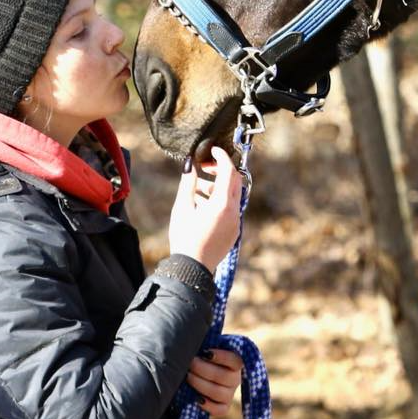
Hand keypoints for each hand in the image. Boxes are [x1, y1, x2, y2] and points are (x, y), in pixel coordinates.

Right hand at [168, 146, 242, 273]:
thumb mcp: (182, 207)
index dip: (221, 157)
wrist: (192, 268)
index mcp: (222, 204)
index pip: (228, 171)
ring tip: (197, 190)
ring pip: (232, 196)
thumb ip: (188, 182)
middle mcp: (233, 212)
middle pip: (234, 181)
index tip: (212, 149)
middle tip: (204, 167)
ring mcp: (235, 223)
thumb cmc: (184, 237)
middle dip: (220, 170)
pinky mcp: (233, 232)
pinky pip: (230, 209)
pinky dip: (220, 201)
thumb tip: (190, 164)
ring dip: (218, 187)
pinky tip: (202, 206)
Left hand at [187, 347, 244, 418]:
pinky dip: (208, 405)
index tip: (205, 352)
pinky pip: (220, 409)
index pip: (235, 360)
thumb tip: (195, 342)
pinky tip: (196, 398)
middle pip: (225, 376)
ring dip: (201, 384)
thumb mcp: (204, 348)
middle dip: (203, 369)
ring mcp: (230, 394)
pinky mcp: (224, 406)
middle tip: (190, 363)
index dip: (222, 357)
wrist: (193, 373)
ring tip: (187, 376)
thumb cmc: (199, 356)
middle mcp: (235, 378)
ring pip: (219, 393)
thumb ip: (204, 345)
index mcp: (234, 362)